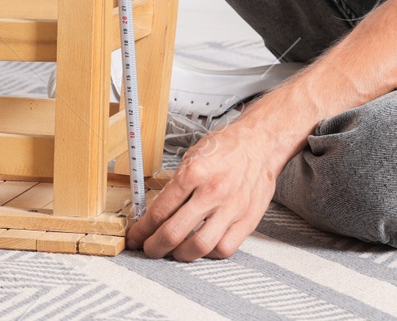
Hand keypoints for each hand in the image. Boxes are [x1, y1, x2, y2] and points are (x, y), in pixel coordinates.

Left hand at [126, 116, 283, 260]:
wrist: (260, 143)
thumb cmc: (226, 148)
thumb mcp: (192, 156)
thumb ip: (175, 184)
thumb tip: (155, 211)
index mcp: (194, 172)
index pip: (159, 211)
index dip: (142, 229)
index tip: (136, 236)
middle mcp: (212, 192)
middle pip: (174, 233)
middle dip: (154, 247)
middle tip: (149, 249)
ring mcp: (231, 208)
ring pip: (199, 246)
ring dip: (180, 254)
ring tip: (173, 251)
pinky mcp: (247, 220)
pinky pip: (225, 248)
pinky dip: (209, 253)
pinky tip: (202, 246)